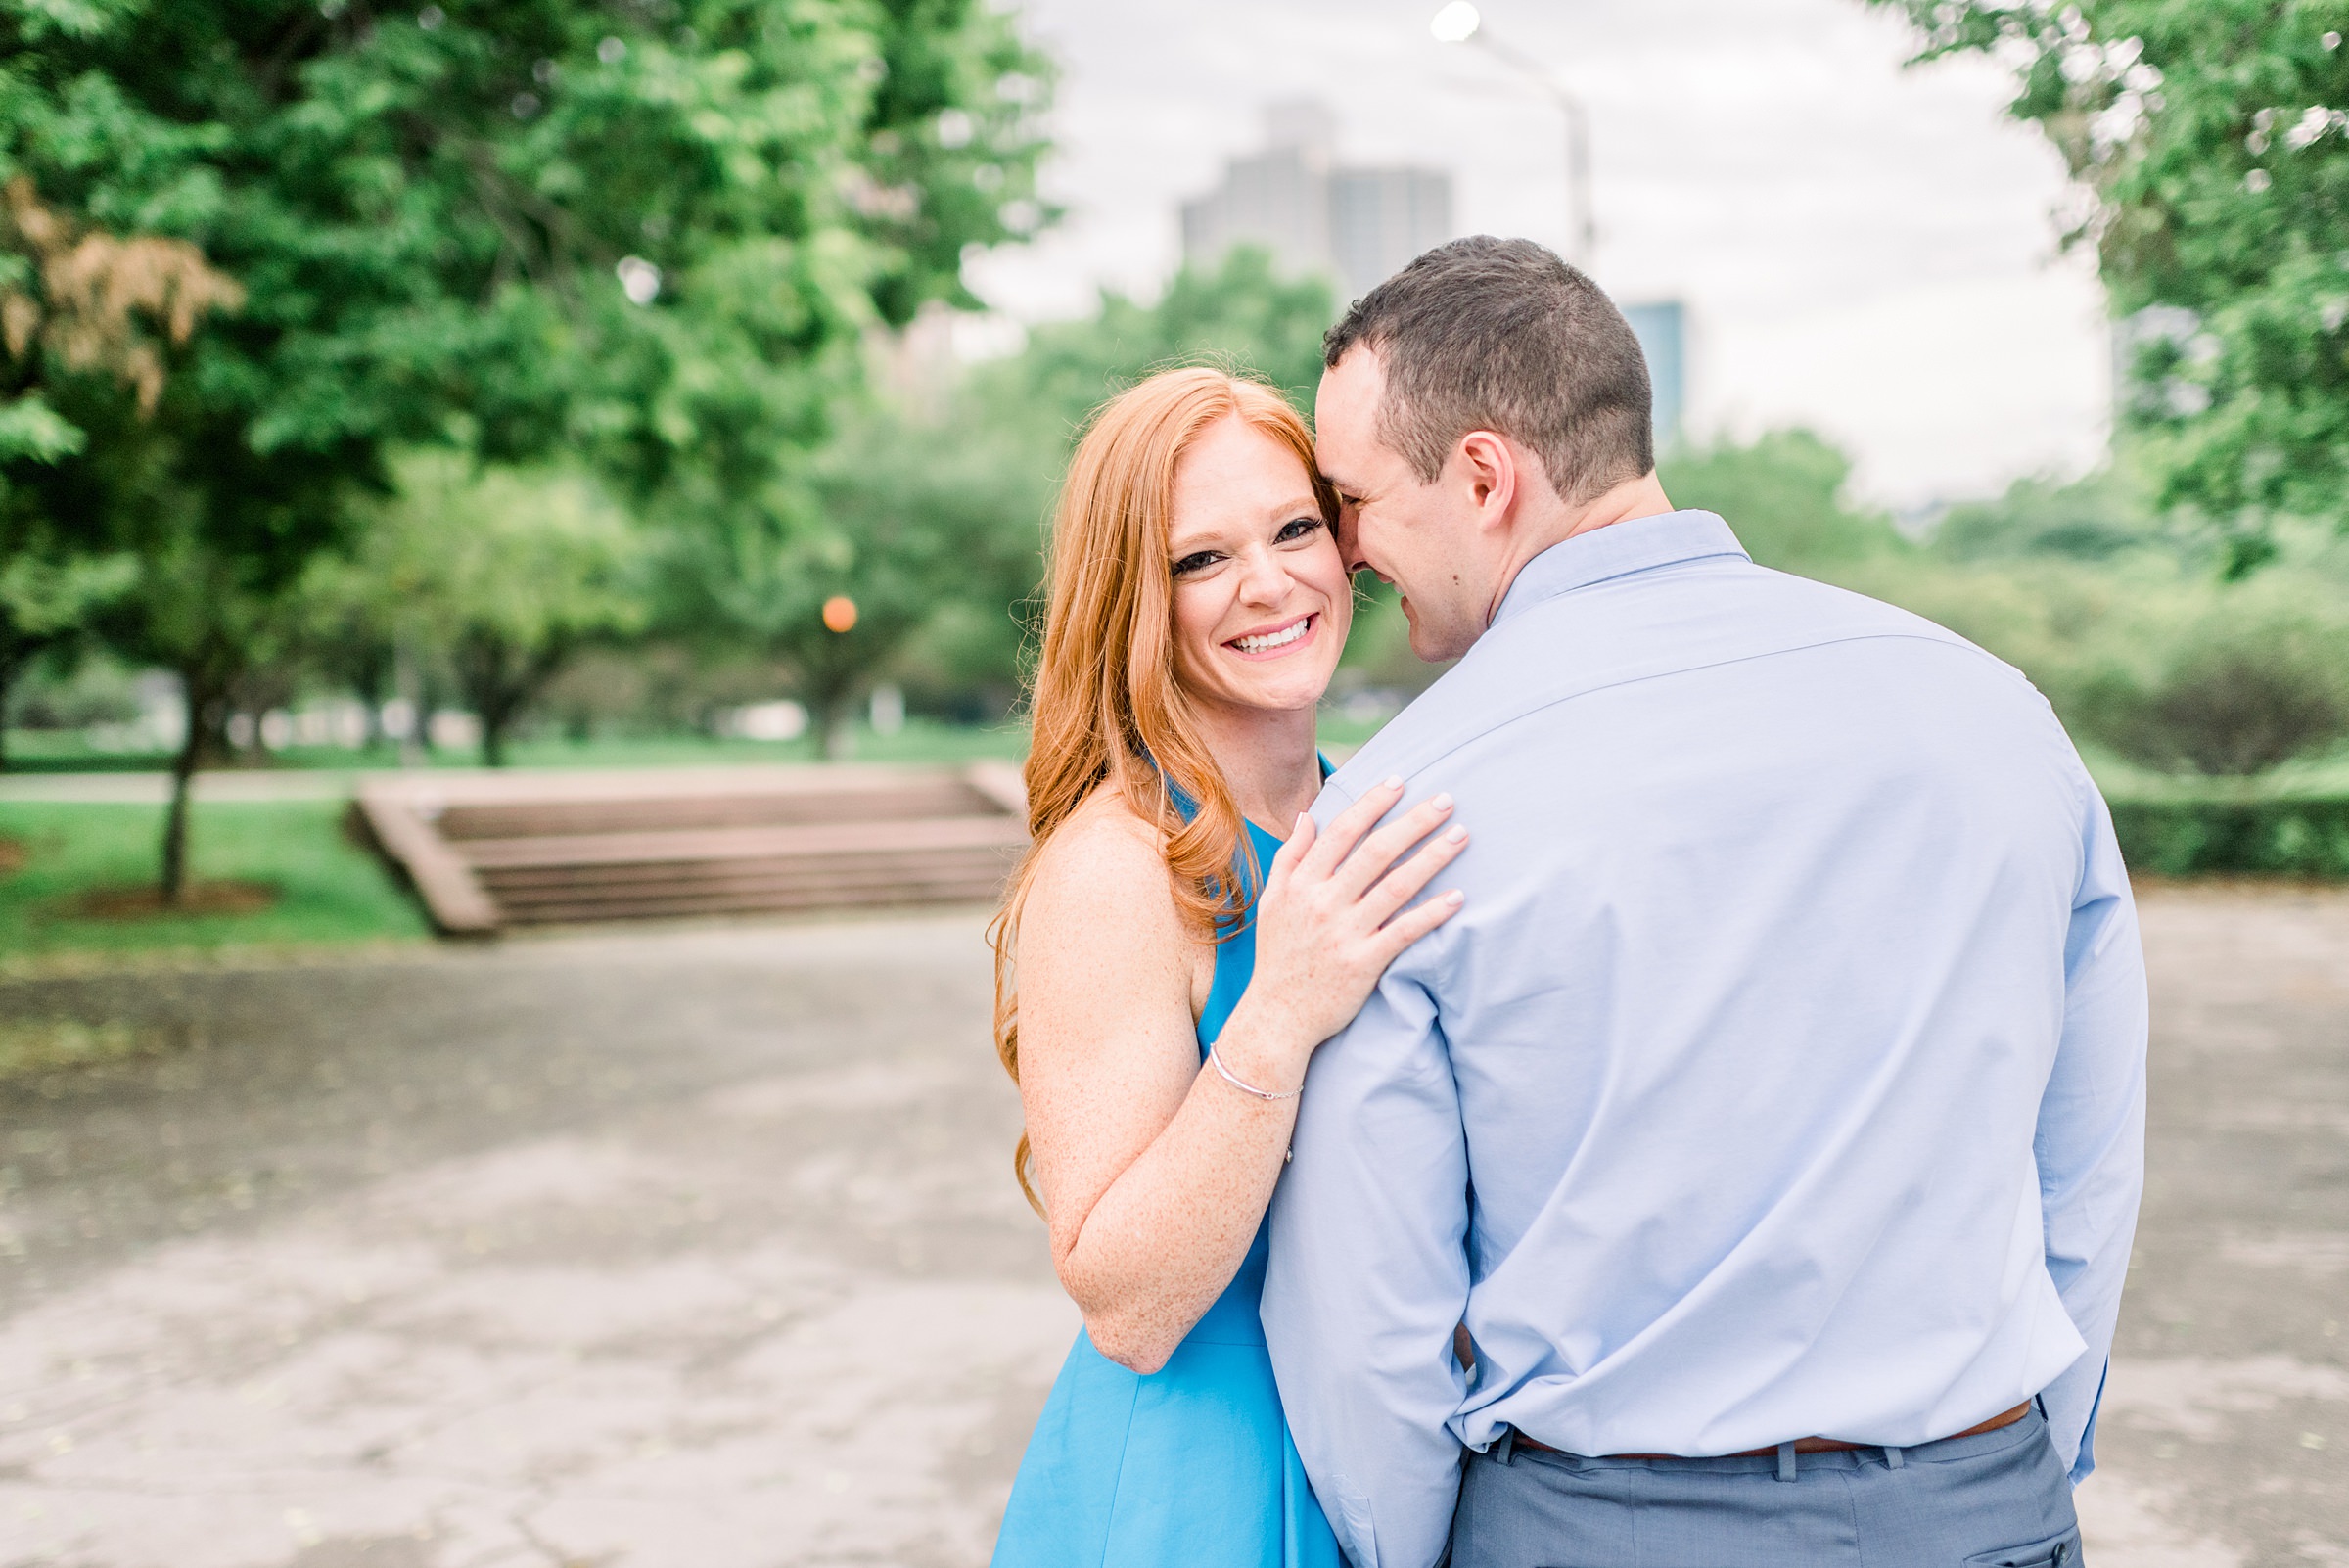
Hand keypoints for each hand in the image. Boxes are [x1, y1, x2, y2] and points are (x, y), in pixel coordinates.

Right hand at [1223, 778, 1466, 1086]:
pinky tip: (1457, 897)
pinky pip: (1404, 932)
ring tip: (1461, 836)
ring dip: (1432, 857)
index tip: (1400, 781)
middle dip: (1414, 821)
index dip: (1373, 802)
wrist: (1276, 1017)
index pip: (1342, 831)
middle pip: (1375, 851)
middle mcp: (1322, 903)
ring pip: (1395, 886)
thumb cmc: (1278, 957)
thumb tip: (1309, 816)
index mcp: (1301, 883)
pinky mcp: (1364, 963)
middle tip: (1447, 799)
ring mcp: (1344, 933)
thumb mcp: (1272, 903)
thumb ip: (1290, 857)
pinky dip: (1431, 913)